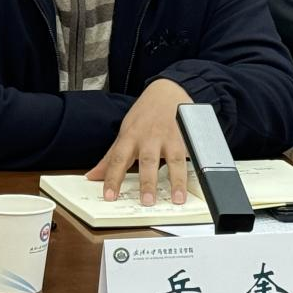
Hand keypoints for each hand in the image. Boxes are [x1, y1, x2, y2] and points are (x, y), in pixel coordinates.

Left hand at [85, 79, 192, 206]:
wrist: (167, 90)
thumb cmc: (144, 115)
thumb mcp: (125, 132)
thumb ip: (111, 158)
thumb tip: (93, 176)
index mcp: (130, 136)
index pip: (118, 159)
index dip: (113, 178)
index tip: (110, 196)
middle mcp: (150, 137)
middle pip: (147, 160)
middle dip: (147, 182)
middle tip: (146, 202)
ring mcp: (171, 136)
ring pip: (174, 159)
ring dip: (176, 180)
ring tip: (177, 199)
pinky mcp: (188, 136)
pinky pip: (193, 152)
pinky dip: (196, 166)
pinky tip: (199, 181)